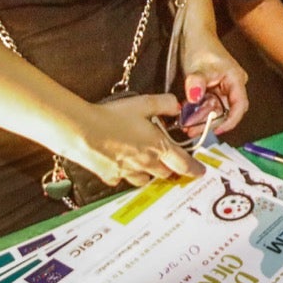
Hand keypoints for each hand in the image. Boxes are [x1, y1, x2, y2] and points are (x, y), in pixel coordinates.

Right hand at [66, 92, 202, 186]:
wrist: (81, 131)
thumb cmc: (113, 116)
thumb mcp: (143, 103)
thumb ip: (164, 104)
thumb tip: (176, 105)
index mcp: (158, 147)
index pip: (183, 163)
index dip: (194, 168)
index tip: (200, 172)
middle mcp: (145, 163)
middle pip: (165, 173)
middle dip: (170, 170)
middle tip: (172, 165)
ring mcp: (127, 172)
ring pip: (145, 180)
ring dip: (149, 174)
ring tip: (147, 165)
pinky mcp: (110, 176)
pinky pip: (122, 179)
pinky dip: (124, 174)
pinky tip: (120, 165)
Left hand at [179, 36, 249, 136]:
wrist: (193, 33)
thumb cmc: (200, 46)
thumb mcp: (197, 65)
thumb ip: (196, 82)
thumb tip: (195, 98)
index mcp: (236, 80)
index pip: (239, 106)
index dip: (230, 121)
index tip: (215, 130)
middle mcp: (232, 86)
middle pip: (226, 111)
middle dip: (210, 123)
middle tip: (192, 131)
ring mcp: (222, 88)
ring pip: (215, 110)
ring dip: (202, 119)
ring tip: (185, 126)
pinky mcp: (211, 89)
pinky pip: (207, 105)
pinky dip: (197, 112)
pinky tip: (185, 117)